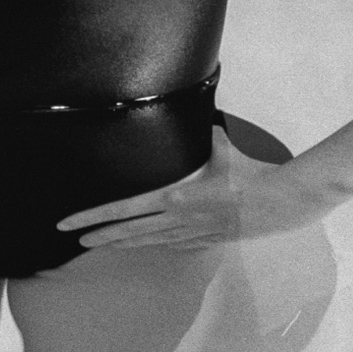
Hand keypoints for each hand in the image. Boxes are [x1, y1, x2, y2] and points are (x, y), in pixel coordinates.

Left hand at [56, 126, 332, 254]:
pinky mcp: (206, 240)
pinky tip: (141, 245)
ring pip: (147, 242)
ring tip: (98, 244)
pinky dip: (151, 244)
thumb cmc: (249, 173)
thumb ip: (201, 129)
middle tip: (71, 236)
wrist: (281, 204)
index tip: (71, 222)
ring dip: (122, 243)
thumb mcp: (219, 145)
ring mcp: (192, 235)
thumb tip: (196, 106)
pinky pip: (170, 245)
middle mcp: (178, 221)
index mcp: (175, 198)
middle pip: (129, 232)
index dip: (95, 216)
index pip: (124, 209)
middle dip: (99, 235)